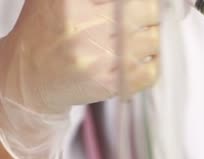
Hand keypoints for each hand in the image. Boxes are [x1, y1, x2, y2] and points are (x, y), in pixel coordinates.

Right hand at [0, 0, 159, 114]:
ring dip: (150, 40)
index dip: (140, 2)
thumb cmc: (46, 35)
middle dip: (148, 16)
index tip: (139, 6)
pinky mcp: (109, 84)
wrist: (29, 77)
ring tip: (135, 41)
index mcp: (73, 3)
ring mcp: (100, 58)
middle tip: (138, 21)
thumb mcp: (55, 0)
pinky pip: (151, 72)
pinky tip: (139, 60)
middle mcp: (87, 29)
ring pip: (153, 40)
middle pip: (148, 12)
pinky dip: (152, 65)